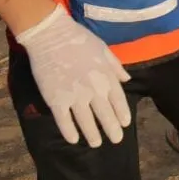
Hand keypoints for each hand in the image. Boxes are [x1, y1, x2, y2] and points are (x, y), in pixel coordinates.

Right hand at [15, 6, 132, 146]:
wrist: (51, 36)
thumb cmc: (80, 40)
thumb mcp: (104, 50)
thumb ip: (116, 67)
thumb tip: (127, 80)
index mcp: (107, 77)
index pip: (119, 101)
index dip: (122, 114)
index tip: (125, 124)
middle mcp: (93, 90)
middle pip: (105, 115)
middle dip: (112, 129)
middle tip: (116, 139)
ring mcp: (74, 97)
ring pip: (86, 122)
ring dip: (92, 134)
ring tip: (96, 144)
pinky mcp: (56, 100)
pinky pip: (64, 121)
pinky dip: (70, 132)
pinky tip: (74, 139)